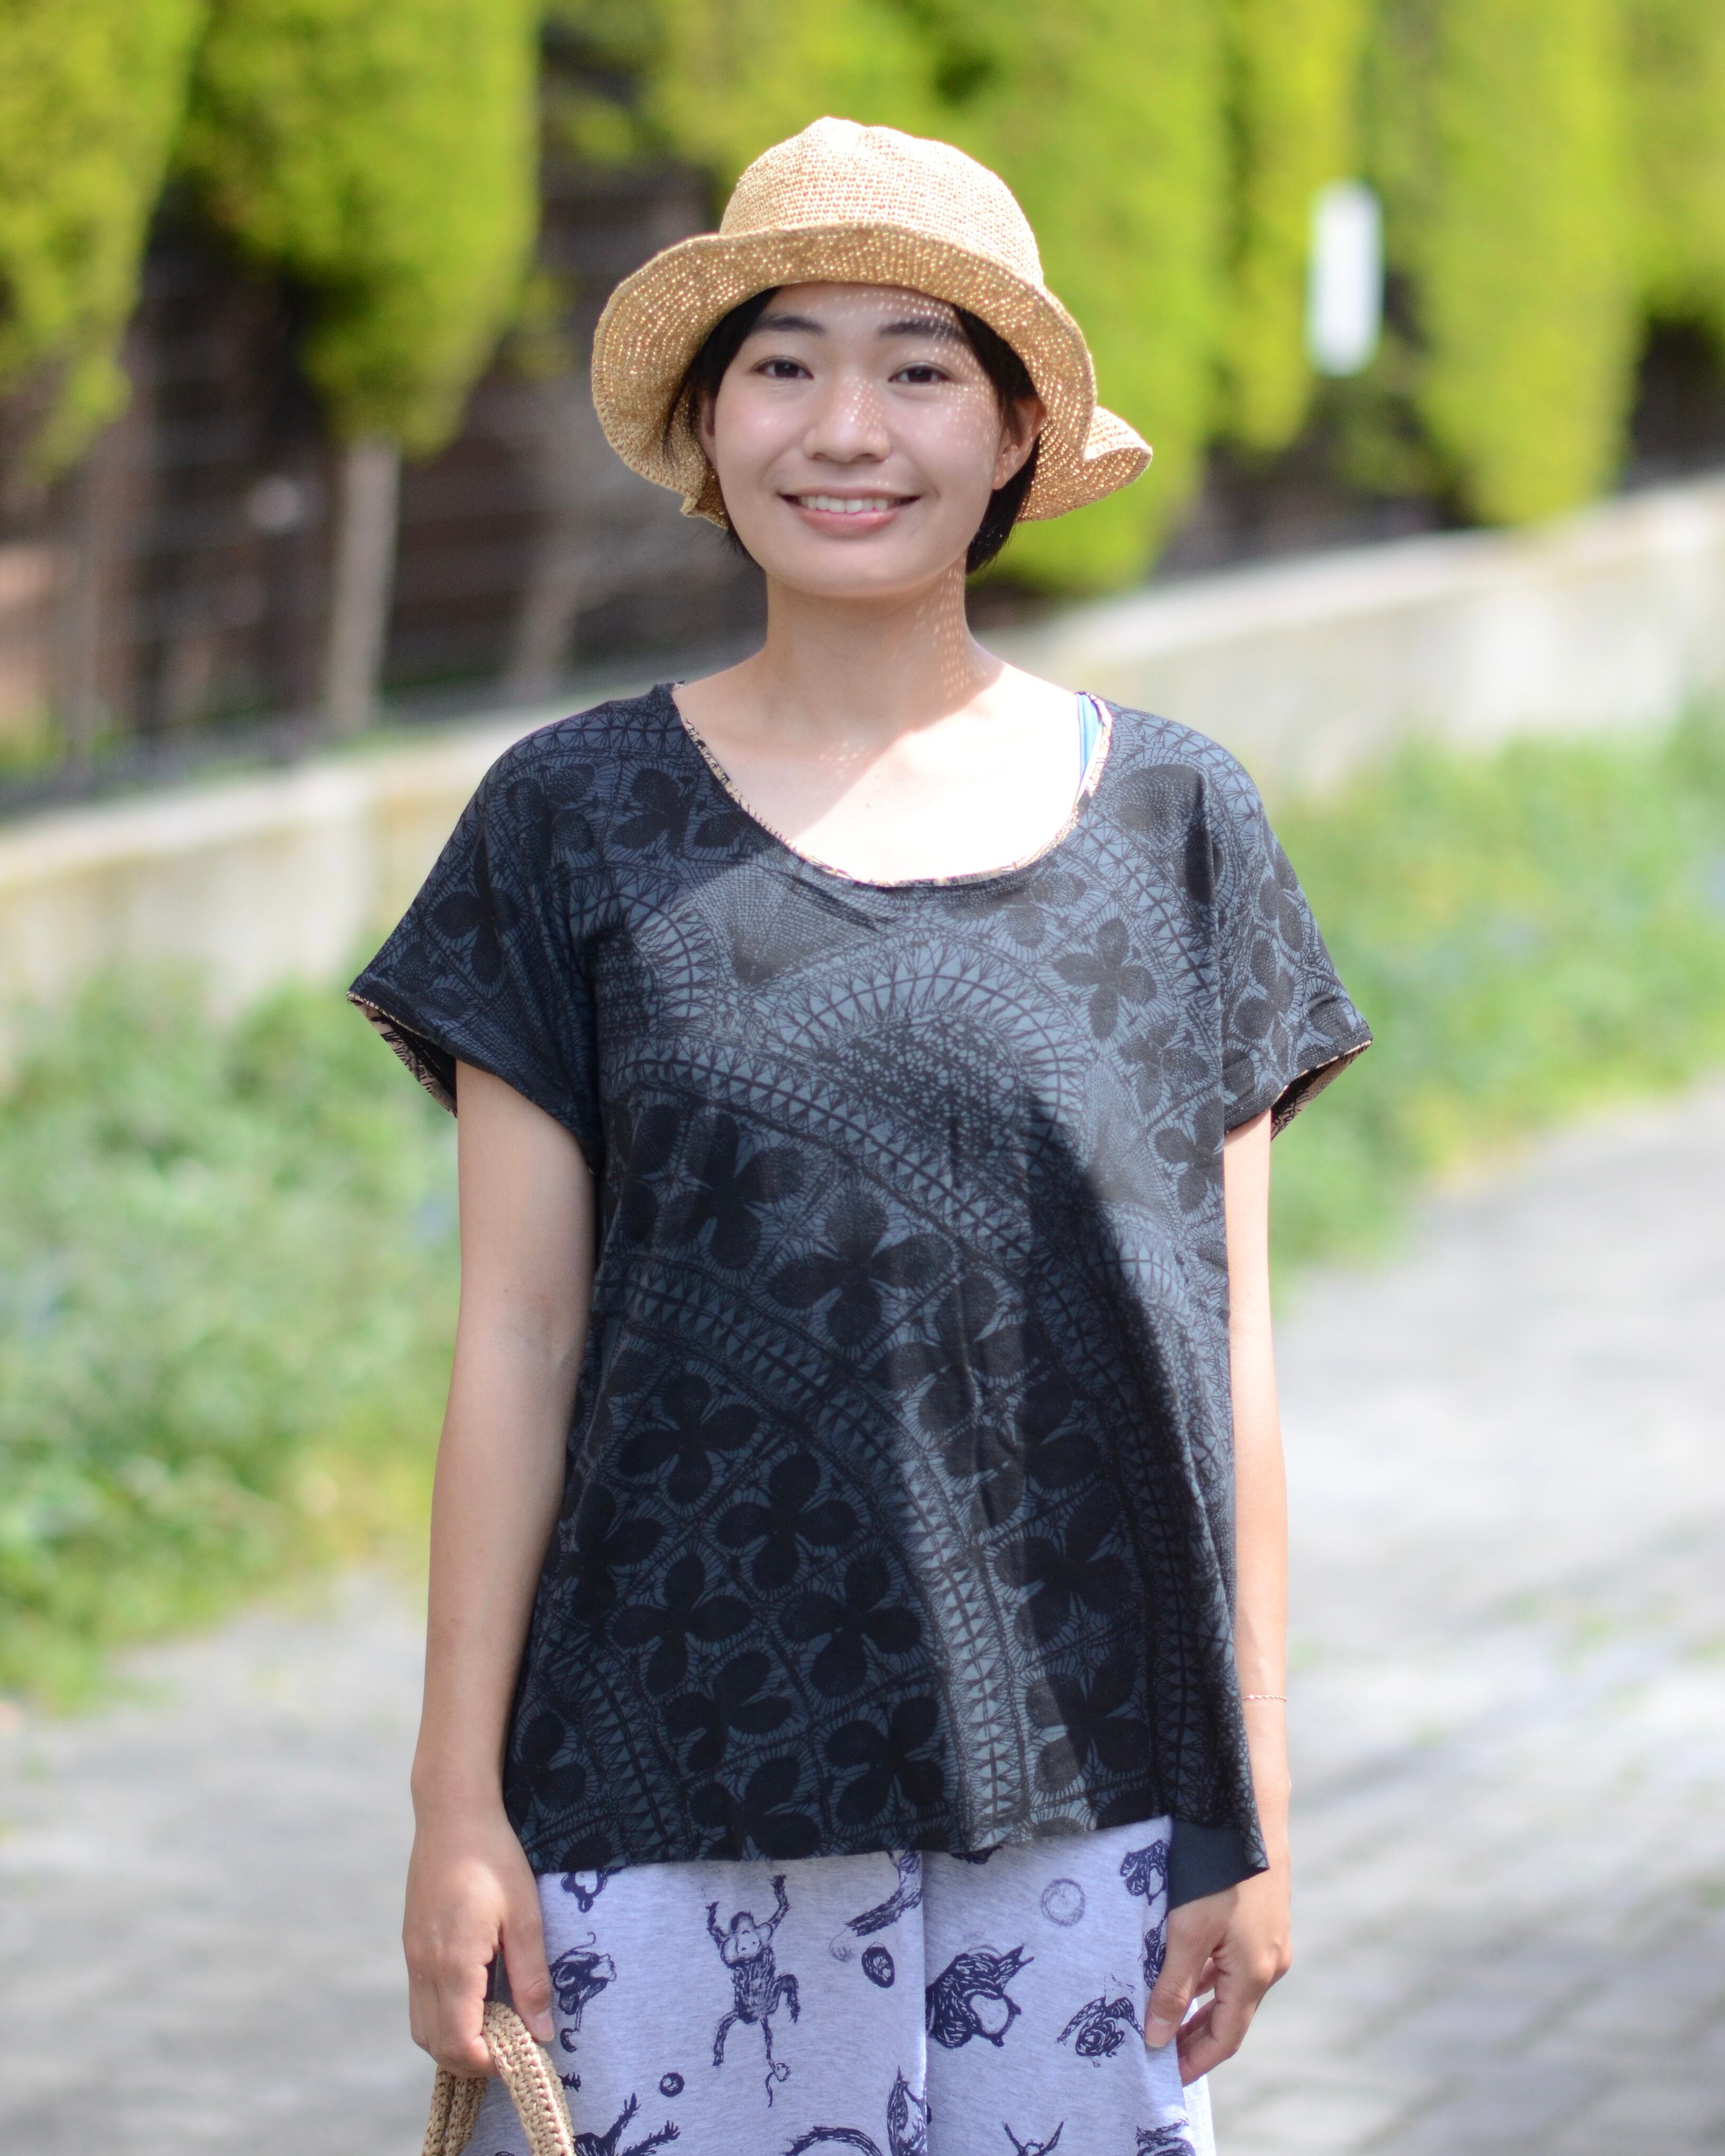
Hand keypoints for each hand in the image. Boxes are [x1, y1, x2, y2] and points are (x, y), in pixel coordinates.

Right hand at [404, 1800, 553, 2074]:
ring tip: (496, 2024)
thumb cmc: (495, 1858)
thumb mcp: (525, 1916)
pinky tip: (475, 1996)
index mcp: (453, 1965)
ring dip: (455, 2040)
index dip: (490, 2064)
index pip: (460, 2045)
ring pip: (423, 2027)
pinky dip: (443, 2016)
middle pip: (436, 2046)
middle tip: (512, 2044)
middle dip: (473, 2060)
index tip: (522, 2054)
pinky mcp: (412, 1945)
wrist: (452, 1813)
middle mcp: (425, 1968)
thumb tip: (541, 2033)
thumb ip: (531, 1978)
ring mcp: (413, 1957)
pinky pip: (420, 2001)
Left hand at [1142, 1846, 1291, 2082]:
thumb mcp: (1188, 1930)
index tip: (1165, 2077)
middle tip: (1158, 2054)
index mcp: (1256, 1973)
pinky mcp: (1262, 1915)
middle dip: (1195, 2039)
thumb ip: (1173, 1986)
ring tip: (1162, 2017)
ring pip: (1230, 1987)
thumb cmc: (1217, 1870)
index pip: (1225, 2038)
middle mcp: (1270, 1961)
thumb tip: (1157, 2037)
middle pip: (1231, 2017)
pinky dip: (1207, 1976)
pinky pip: (1232, 1961)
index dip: (1195, 2061)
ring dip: (1200, 2006)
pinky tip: (1180, 1970)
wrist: (1248, 1809)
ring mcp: (1269, 1937)